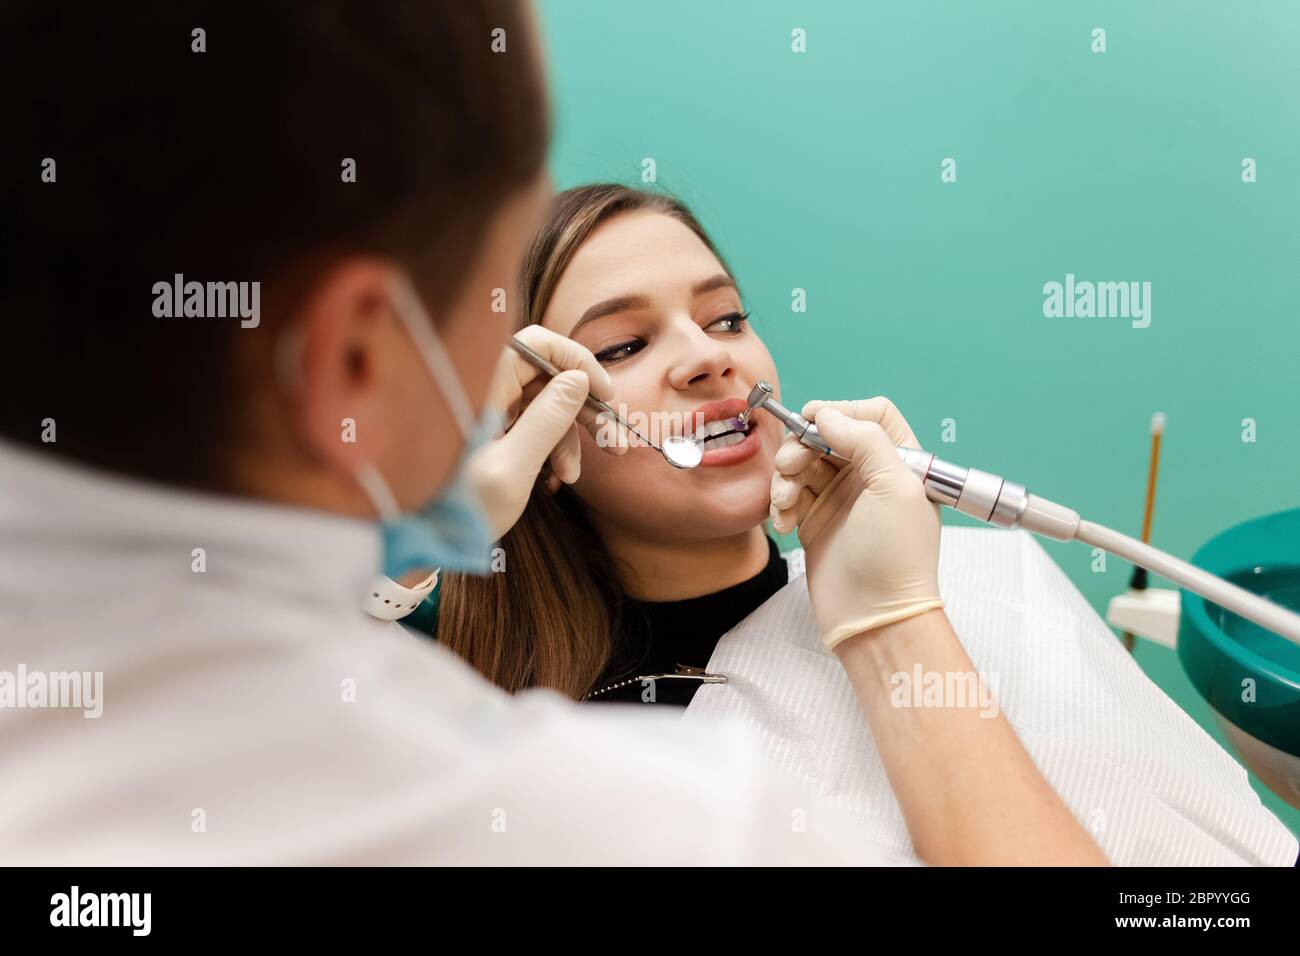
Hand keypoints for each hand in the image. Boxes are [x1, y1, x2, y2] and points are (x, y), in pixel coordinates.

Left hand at [466, 325, 626, 538]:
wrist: (418, 541)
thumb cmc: (456, 509)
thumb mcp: (511, 468)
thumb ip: (547, 420)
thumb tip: (579, 380)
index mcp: (481, 385)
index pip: (538, 343)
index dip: (577, 361)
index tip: (605, 395)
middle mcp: (483, 389)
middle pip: (546, 376)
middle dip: (583, 409)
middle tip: (613, 442)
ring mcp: (485, 411)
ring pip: (543, 405)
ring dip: (567, 438)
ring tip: (572, 476)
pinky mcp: (488, 432)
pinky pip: (529, 426)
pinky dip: (548, 449)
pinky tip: (555, 479)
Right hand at [769, 397, 942, 649]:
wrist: (873, 618)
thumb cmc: (896, 557)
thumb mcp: (895, 487)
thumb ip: (866, 439)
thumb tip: (828, 414)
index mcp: (899, 461)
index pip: (872, 414)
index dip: (842, 411)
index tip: (814, 420)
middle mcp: (869, 476)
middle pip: (827, 435)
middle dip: (802, 445)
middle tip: (791, 466)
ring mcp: (841, 498)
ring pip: (803, 462)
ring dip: (786, 476)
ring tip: (785, 502)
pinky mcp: (815, 521)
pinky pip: (789, 494)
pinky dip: (780, 503)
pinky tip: (784, 523)